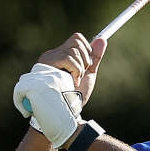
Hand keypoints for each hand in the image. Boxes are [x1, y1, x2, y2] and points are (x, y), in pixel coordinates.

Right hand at [13, 32, 106, 146]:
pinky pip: (69, 59)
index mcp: (60, 55)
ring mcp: (48, 58)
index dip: (87, 49)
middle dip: (85, 59)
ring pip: (74, 50)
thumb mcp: (88, 74)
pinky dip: (75, 71)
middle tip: (80, 75)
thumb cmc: (76, 95)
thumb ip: (94, 58)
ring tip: (74, 81)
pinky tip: (70, 82)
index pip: (77, 38)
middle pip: (77, 39)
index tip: (88, 65)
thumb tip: (102, 39)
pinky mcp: (47, 64)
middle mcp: (52, 54)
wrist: (67, 111)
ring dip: (80, 69)